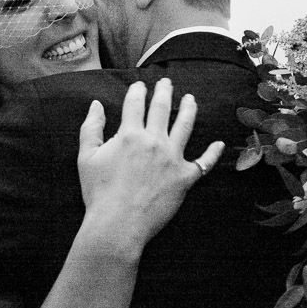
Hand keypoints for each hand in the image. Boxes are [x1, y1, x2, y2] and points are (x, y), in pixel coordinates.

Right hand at [77, 78, 223, 253]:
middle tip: (167, 83)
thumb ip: (91, 128)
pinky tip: (219, 144)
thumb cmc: (99, 193)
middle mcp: (154, 141)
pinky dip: (213, 153)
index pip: (136, 103)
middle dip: (165, 92)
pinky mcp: (185, 178)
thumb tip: (95, 105)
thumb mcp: (87, 157)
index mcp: (130, 134)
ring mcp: (173, 158)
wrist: (117, 224)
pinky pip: (204, 163)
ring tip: (191, 99)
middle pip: (162, 108)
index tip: (140, 85)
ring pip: (185, 126)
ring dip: (189, 109)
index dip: (138, 91)